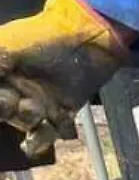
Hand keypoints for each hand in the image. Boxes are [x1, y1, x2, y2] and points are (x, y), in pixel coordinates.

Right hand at [0, 0, 129, 159]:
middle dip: (6, 107)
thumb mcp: (8, 45)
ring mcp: (38, 101)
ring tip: (34, 107)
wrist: (89, 38)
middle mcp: (16, 88)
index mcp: (1, 71)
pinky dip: (41, 141)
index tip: (4, 96)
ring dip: (25, 118)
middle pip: (3, 110)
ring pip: (23, 122)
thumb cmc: (46, 36)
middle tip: (15, 99)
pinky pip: (47, 134)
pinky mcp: (61, 111)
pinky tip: (36, 142)